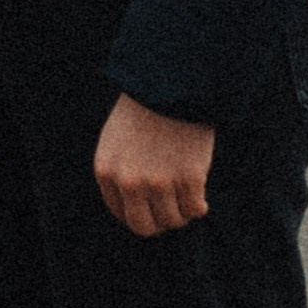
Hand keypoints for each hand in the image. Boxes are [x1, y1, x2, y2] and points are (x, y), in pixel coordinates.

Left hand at [94, 95, 214, 237]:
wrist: (173, 81)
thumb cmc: (147, 108)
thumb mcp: (117, 139)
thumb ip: (121, 172)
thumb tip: (138, 207)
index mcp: (106, 171)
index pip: (122, 214)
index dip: (141, 213)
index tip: (153, 207)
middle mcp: (130, 181)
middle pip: (144, 226)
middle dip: (159, 221)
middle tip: (172, 209)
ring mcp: (160, 182)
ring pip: (173, 220)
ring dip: (182, 212)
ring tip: (186, 196)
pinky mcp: (189, 178)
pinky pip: (194, 210)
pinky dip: (199, 206)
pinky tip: (201, 197)